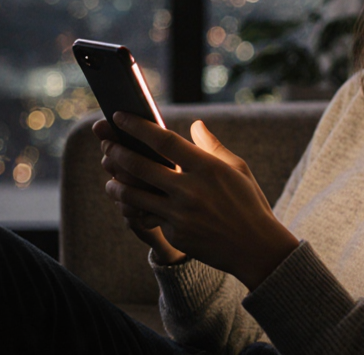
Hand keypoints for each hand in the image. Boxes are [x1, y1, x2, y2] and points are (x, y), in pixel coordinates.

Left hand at [93, 113, 299, 289]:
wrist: (256, 247)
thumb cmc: (248, 203)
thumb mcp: (237, 168)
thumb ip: (212, 146)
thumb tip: (195, 124)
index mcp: (207, 167)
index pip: (164, 141)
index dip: (137, 127)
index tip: (119, 116)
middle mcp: (191, 189)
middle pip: (141, 165)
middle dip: (118, 152)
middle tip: (107, 145)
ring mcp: (181, 214)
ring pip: (135, 195)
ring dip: (117, 184)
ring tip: (110, 178)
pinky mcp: (176, 233)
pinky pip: (147, 217)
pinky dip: (134, 209)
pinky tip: (128, 204)